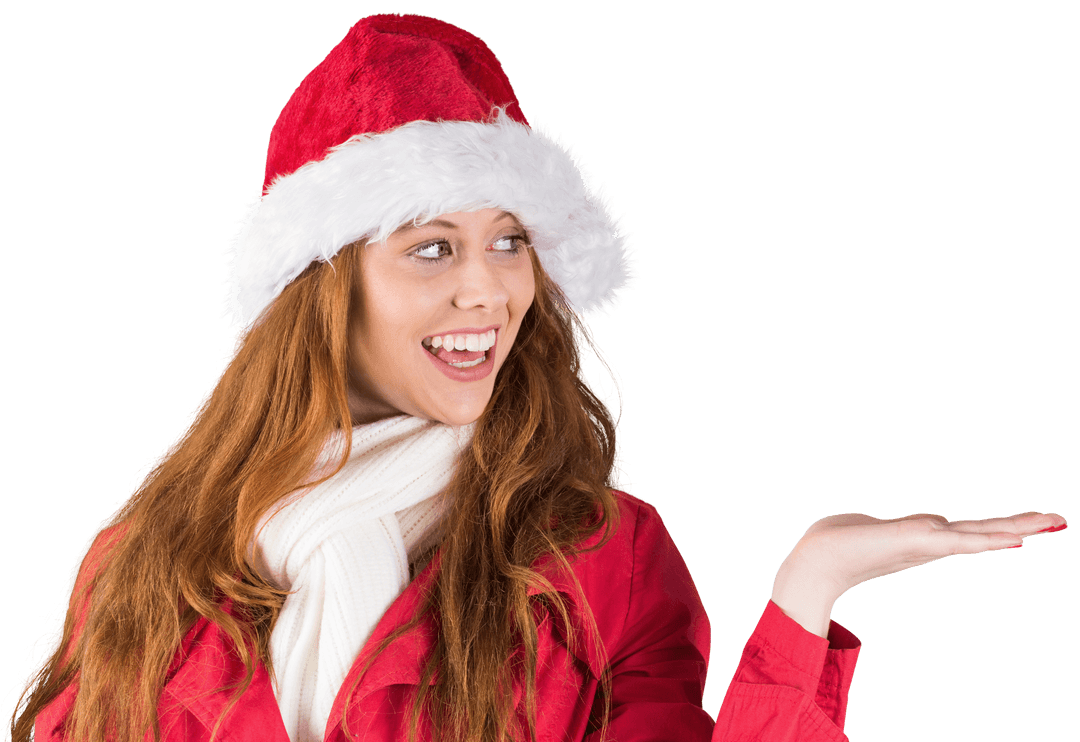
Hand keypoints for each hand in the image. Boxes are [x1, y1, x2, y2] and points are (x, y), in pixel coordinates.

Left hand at [770, 511, 1067, 637]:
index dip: (998, 529)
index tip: (1027, 530)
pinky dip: (985, 540)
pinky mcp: (914, 543)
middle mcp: (929, 543)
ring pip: (978, 535)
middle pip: (983, 532)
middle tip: (1060, 520)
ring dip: (1015, 527)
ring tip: (1049, 523)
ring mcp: (924, 544)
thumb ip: (903, 527)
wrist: (815, 561)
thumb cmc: (837, 543)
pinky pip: (959, 541)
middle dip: (1021, 525)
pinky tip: (1010, 539)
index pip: (969, 531)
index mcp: (923, 539)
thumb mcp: (875, 528)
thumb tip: (926, 523)